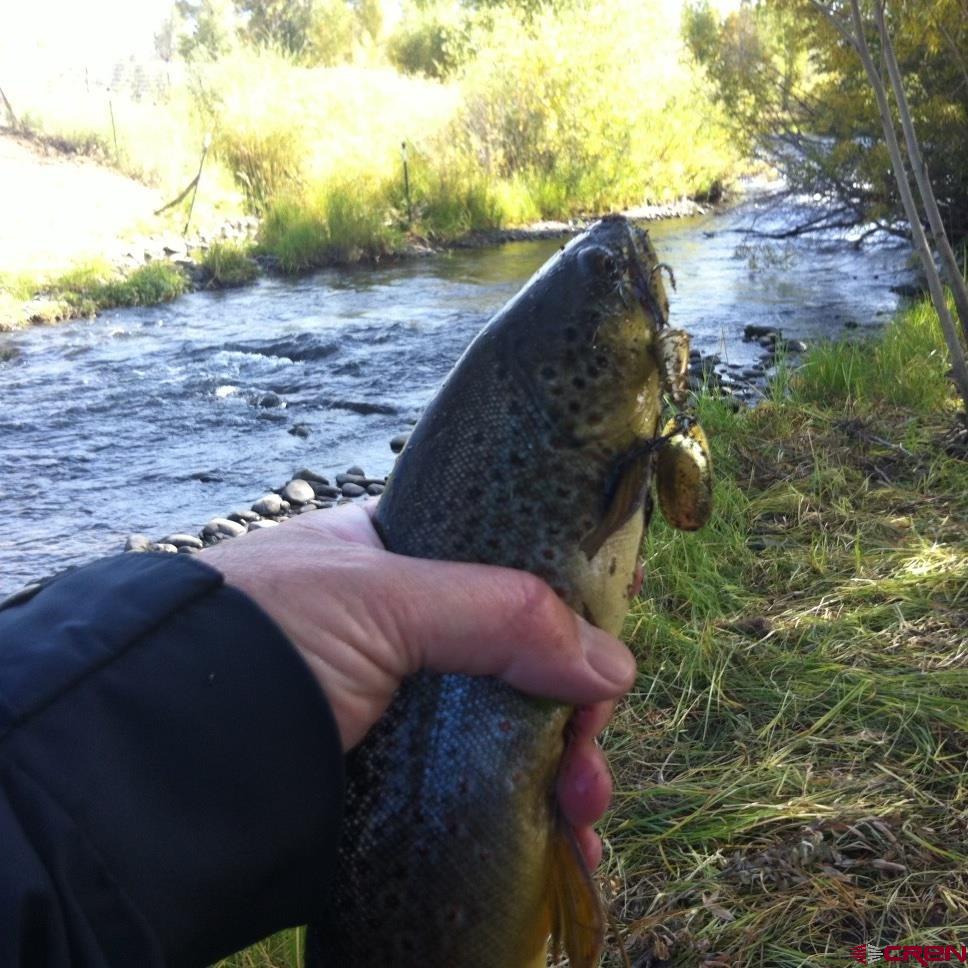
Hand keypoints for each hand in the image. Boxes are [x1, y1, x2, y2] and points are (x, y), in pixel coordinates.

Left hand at [201, 502, 634, 867]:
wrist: (157, 765)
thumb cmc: (263, 642)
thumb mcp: (384, 599)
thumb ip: (502, 614)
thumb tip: (616, 664)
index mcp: (397, 558)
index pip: (506, 562)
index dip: (566, 589)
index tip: (622, 619)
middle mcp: (406, 628)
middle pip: (521, 657)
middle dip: (571, 708)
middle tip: (590, 762)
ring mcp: (406, 708)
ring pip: (511, 731)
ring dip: (561, 772)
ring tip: (582, 815)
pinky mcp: (398, 779)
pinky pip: (484, 790)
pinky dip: (529, 816)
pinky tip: (564, 845)